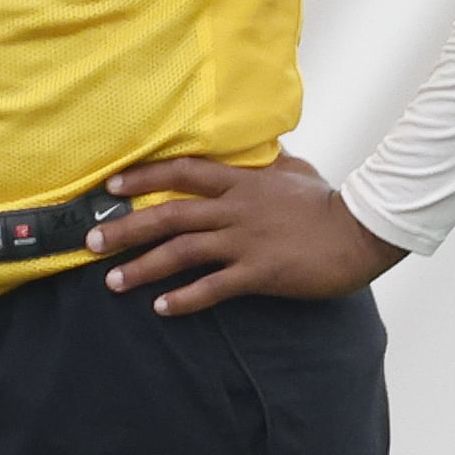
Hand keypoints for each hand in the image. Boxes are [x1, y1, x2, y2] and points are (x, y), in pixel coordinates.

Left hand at [87, 152, 404, 316]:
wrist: (363, 231)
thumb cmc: (328, 201)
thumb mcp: (294, 171)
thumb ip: (266, 161)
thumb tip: (258, 146)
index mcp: (241, 182)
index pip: (181, 173)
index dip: (143, 178)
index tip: (111, 187)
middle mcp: (235, 209)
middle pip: (168, 216)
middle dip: (125, 229)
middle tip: (90, 241)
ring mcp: (246, 241)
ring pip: (182, 252)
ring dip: (143, 267)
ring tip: (113, 281)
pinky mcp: (261, 272)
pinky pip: (215, 287)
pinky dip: (185, 298)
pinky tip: (161, 308)